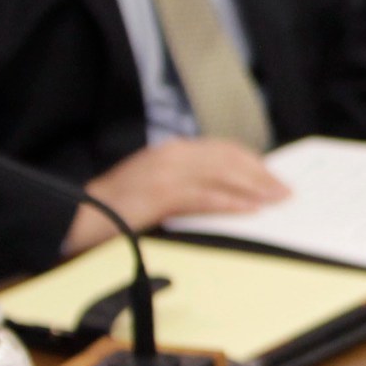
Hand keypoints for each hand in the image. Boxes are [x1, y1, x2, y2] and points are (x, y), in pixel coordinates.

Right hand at [65, 138, 288, 251]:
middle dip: (261, 174)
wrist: (80, 215)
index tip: (273, 177)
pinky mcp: (160, 194)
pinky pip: (204, 197)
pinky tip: (249, 209)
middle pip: (229, 159)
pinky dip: (230, 202)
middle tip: (285, 191)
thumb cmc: (118, 206)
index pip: (224, 150)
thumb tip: (228, 193)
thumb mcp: (157, 185)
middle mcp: (172, 155)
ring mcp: (166, 172)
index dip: (253, 163)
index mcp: (173, 151)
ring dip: (254, 187)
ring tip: (276, 199)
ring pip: (222, 174)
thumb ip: (188, 183)